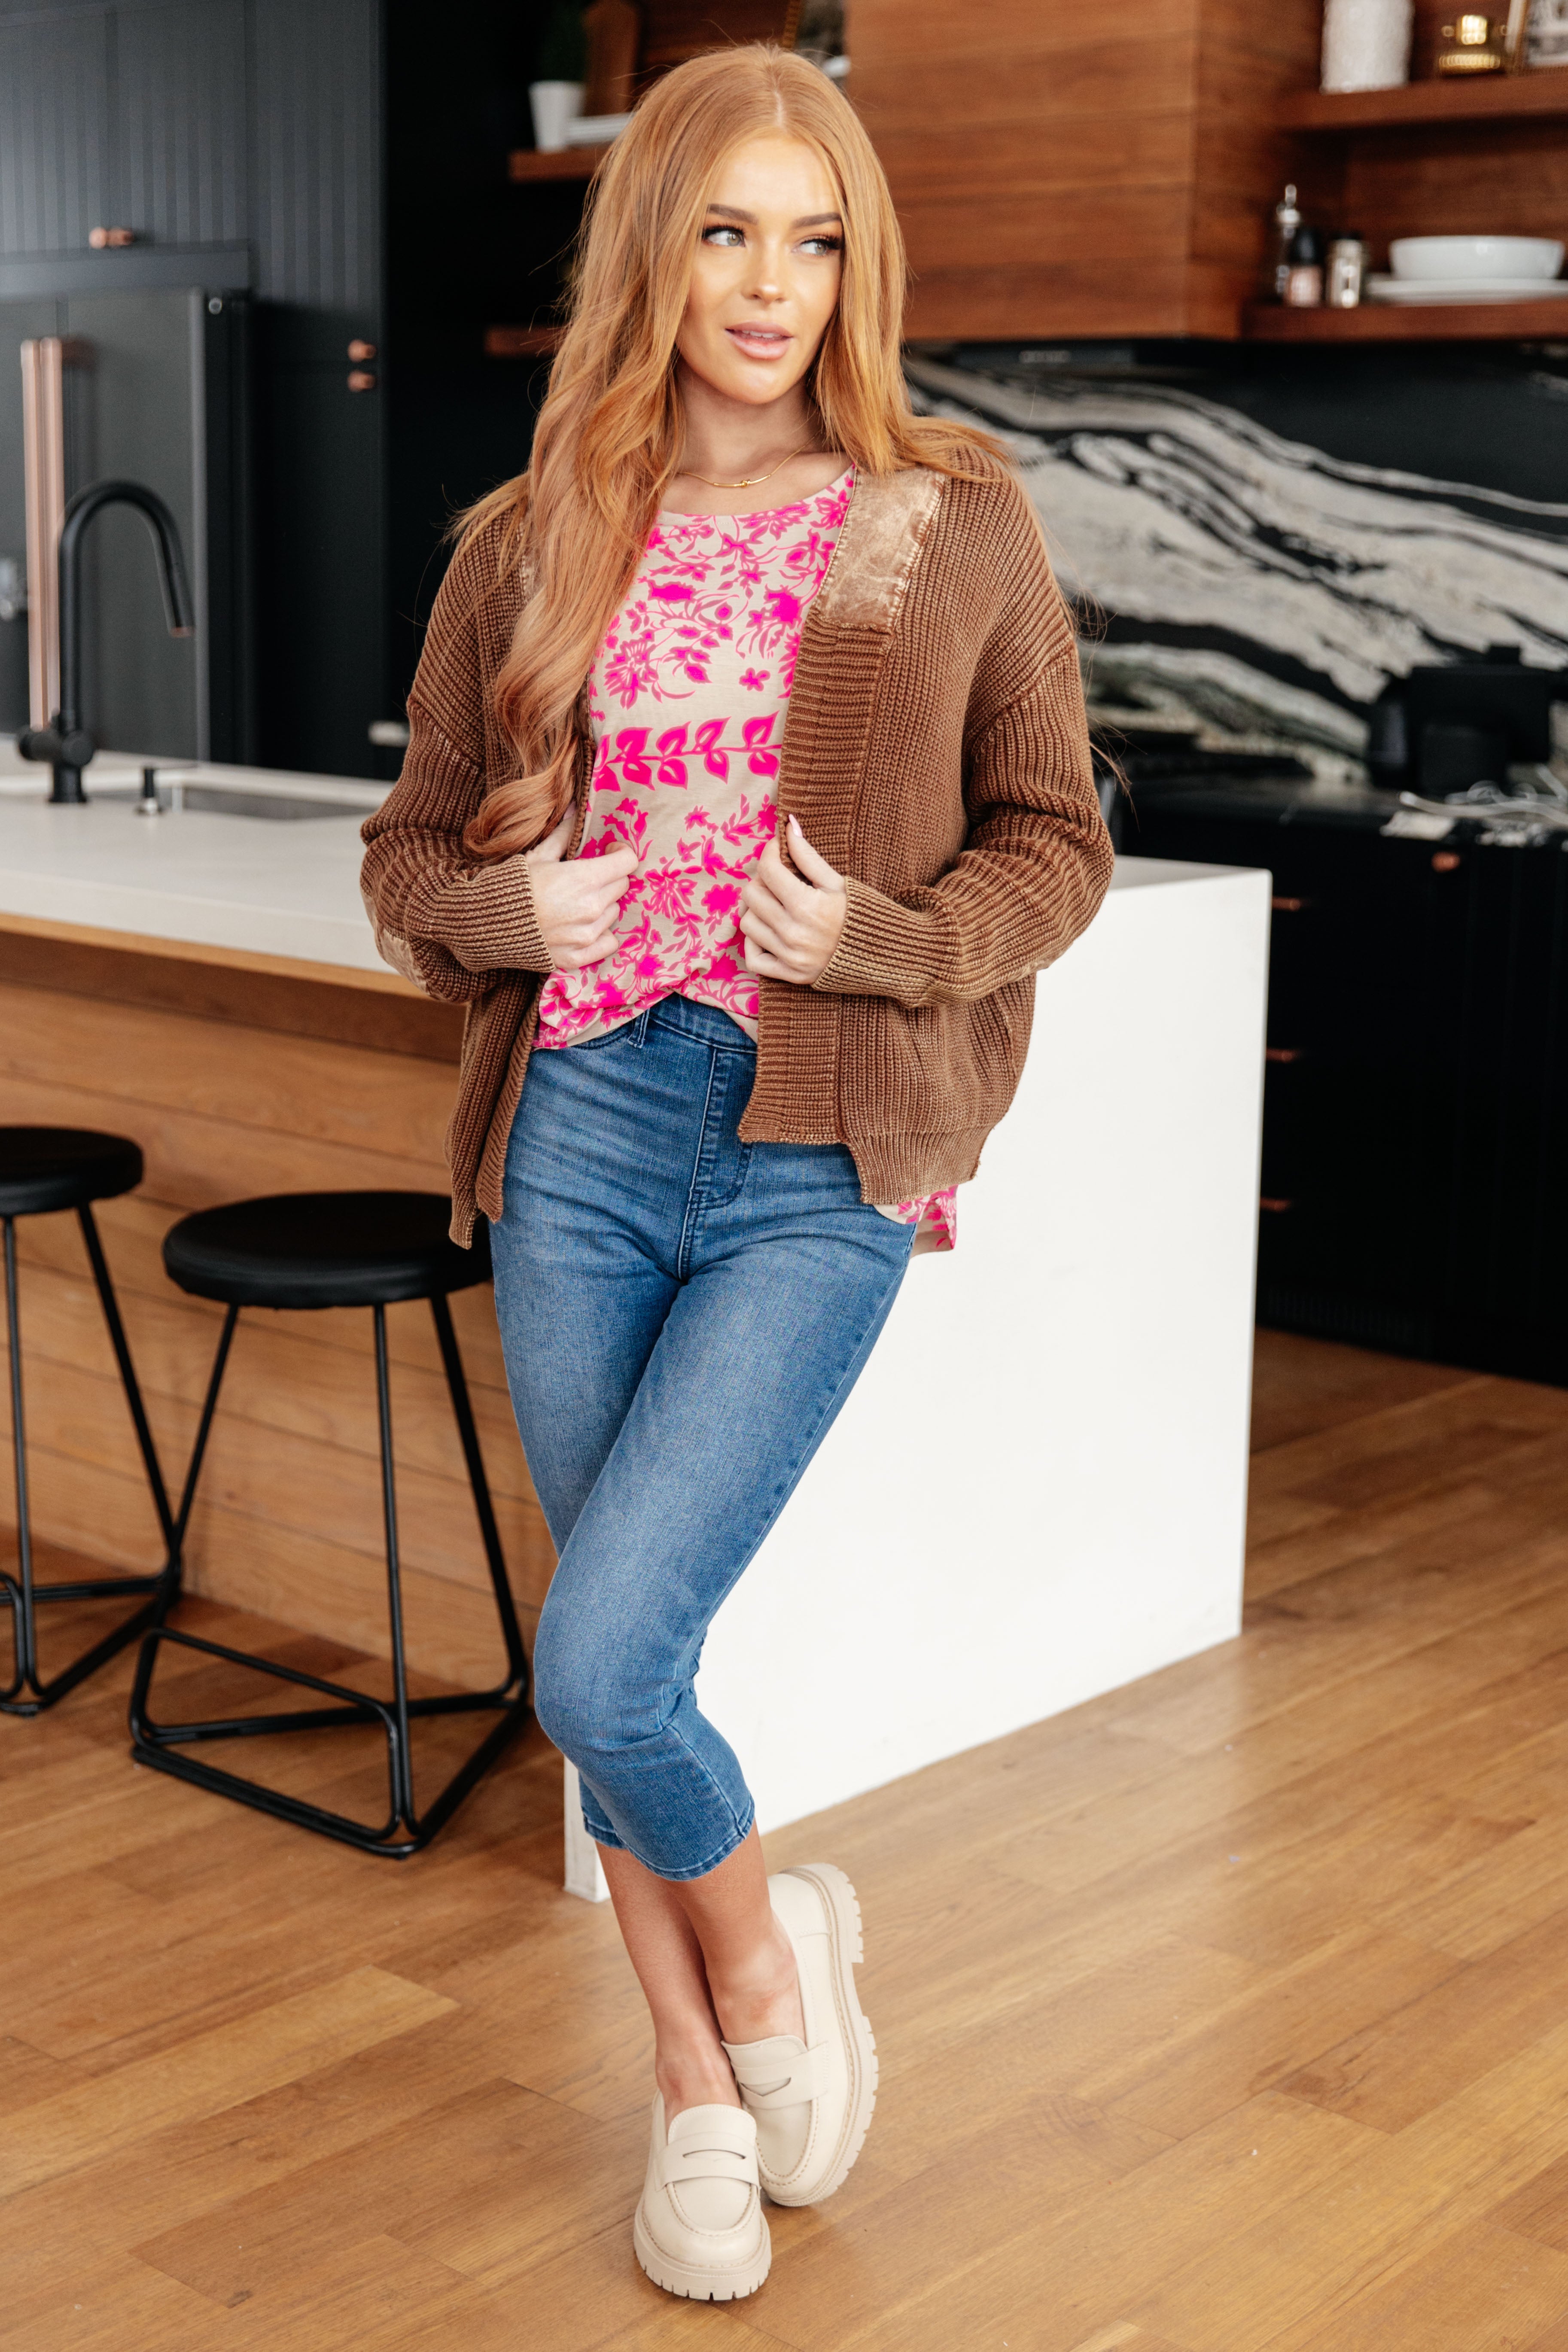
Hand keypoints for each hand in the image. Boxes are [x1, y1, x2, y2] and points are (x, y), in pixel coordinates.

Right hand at [524, 811, 637, 970]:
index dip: (620, 853)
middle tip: (588, 877)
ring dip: (603, 905)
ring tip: (577, 902)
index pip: (627, 862)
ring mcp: (587, 935)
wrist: (488, 924)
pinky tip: (583, 927)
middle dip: (609, 877)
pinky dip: (600, 933)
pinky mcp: (579, 956)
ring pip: (614, 912)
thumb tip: (576, 809)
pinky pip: (609, 942)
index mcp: (584, 878)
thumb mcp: (538, 855)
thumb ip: (563, 833)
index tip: (609, 852)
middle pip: (621, 886)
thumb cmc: (513, 885)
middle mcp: (592, 908)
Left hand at [740, 815, 847, 984]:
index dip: (769, 852)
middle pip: (752, 895)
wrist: (883, 955)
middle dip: (761, 880)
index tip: (777, 849)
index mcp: (807, 906)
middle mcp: (794, 933)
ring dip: (756, 910)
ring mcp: (789, 957)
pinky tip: (769, 932)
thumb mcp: (838, 882)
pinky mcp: (789, 975)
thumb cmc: (862, 914)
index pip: (768, 870)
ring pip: (747, 924)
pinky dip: (754, 944)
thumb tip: (788, 825)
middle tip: (777, 877)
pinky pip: (753, 959)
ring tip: (774, 904)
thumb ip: (808, 856)